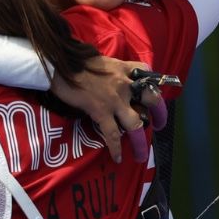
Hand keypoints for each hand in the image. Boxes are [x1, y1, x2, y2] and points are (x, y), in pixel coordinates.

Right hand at [50, 57, 168, 162]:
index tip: (153, 93)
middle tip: (160, 124)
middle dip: (159, 113)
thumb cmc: (75, 60)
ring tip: (141, 154)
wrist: (59, 64)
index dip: (152, 82)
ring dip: (140, 141)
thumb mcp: (100, 60)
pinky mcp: (101, 112)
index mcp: (123, 68)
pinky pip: (112, 134)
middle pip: (151, 98)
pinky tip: (118, 158)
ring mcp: (114, 100)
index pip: (146, 72)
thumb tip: (112, 77)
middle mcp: (124, 84)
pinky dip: (115, 148)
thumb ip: (111, 70)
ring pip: (136, 123)